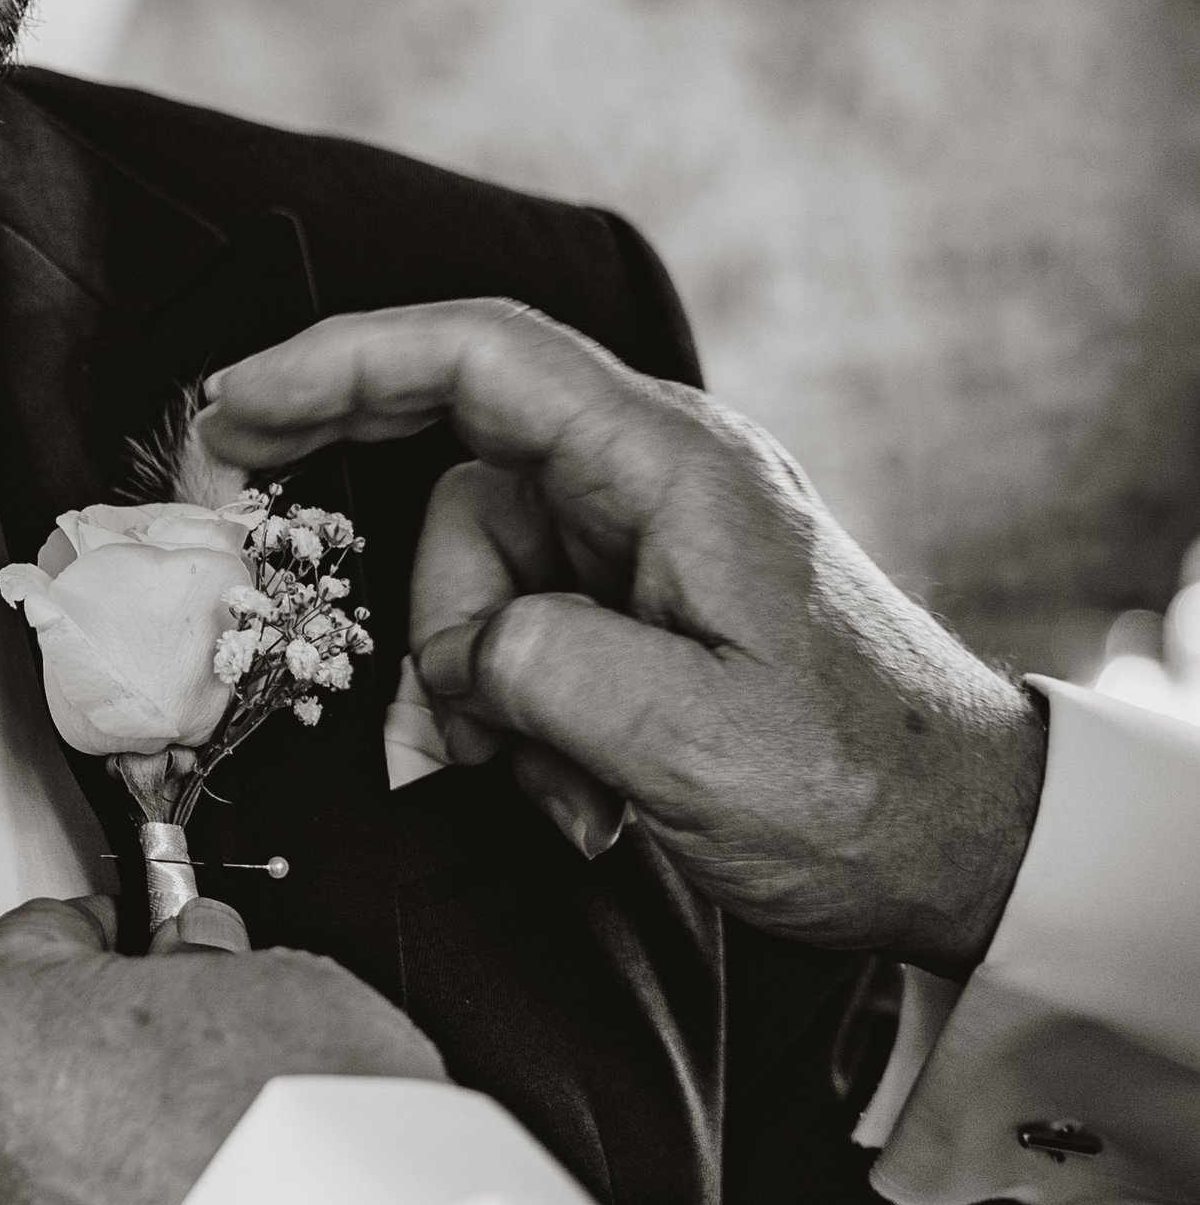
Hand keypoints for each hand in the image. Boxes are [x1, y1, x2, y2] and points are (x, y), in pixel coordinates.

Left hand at [0, 896, 443, 1204]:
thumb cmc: (316, 1163)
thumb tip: (202, 964)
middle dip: (97, 1074)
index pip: (29, 949)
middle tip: (199, 1078)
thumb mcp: (287, 988)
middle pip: (18, 1086)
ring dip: (94, 1193)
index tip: (158, 956)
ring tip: (208, 1192)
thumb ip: (214, 966)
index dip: (112, 945)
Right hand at [201, 301, 1045, 973]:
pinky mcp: (644, 605)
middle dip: (424, 612)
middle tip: (397, 692)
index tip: (232, 412)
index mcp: (673, 465)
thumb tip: (462, 654)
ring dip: (488, 702)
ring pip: (482, 584)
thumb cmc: (861, 790)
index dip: (337, 365)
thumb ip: (541, 668)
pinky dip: (525, 722)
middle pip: (460, 489)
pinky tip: (583, 794)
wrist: (971, 847)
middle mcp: (654, 478)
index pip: (476, 357)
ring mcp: (648, 541)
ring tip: (563, 792)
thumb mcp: (688, 743)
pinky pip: (525, 636)